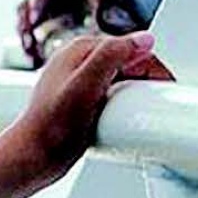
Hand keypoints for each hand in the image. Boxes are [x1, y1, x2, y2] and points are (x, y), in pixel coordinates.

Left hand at [1, 30, 172, 182]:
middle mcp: (78, 63)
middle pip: (128, 64)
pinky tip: (125, 122)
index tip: (163, 87)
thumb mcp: (86, 84)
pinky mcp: (81, 104)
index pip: (130, 47)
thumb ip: (112, 56)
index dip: (151, 67)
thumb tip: (143, 39)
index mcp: (79, 49)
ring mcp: (79, 84)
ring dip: (135, 97)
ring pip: (123, 83)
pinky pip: (114, 100)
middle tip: (152, 104)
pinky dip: (125, 109)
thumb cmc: (50, 127)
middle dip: (144, 81)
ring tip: (138, 114)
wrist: (33, 158)